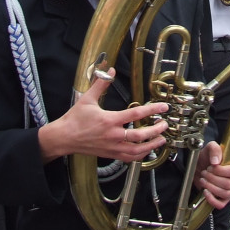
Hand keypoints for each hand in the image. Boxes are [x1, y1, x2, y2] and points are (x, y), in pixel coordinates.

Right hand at [40, 68, 167, 161]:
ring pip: (137, 150)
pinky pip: (129, 158)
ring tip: (161, 140)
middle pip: (140, 136)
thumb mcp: (87, 99)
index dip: (152, 110)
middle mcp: (113, 135)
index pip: (136, 114)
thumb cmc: (75, 119)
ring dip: (152, 145)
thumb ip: (101, 84)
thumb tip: (110, 70)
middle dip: (156, 131)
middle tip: (164, 125)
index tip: (163, 107)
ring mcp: (112, 147)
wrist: (64, 138)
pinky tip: (147, 150)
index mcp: (109, 120)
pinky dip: (141, 155)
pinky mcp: (111, 154)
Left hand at [195, 140, 229, 208]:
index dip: (221, 171)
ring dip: (211, 187)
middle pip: (228, 184)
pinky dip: (211, 199)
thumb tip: (216, 161)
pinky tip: (205, 191)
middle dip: (213, 178)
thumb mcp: (210, 148)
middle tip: (205, 173)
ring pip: (224, 193)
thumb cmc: (207, 158)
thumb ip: (215, 149)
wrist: (199, 168)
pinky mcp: (224, 199)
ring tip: (203, 180)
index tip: (212, 167)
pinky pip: (221, 204)